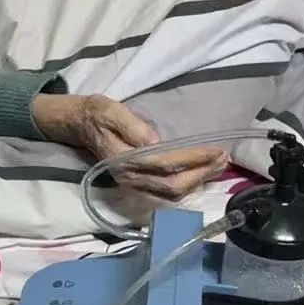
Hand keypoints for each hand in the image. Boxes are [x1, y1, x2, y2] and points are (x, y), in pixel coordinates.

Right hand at [32, 93, 228, 198]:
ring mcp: (133, 185)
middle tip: (224, 158)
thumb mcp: (111, 110)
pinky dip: (188, 186)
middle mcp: (129, 178)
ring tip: (219, 166)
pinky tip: (201, 174)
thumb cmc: (97, 114)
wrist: (79, 126)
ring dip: (199, 181)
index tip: (216, 149)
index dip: (194, 159)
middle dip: (202, 173)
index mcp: (124, 159)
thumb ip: (133, 126)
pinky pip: (166, 193)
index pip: (166, 165)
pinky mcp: (137, 186)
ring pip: (171, 194)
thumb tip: (157, 142)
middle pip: (173, 186)